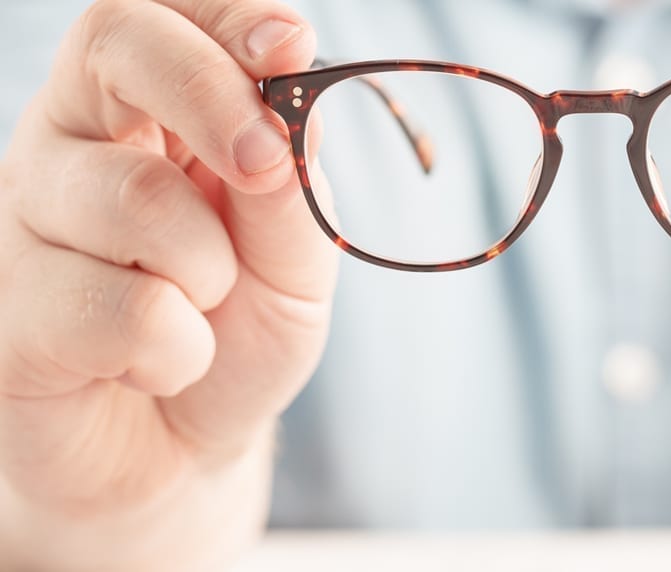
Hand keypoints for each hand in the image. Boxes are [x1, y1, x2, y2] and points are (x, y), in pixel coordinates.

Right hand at [0, 0, 333, 567]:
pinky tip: (157, 365)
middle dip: (213, 96)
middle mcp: (68, 146)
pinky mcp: (5, 314)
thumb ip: (292, 191)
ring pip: (135, 196)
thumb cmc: (238, 331)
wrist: (186, 447)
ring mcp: (24, 223)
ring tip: (201, 310)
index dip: (221, 16)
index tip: (288, 44)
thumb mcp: (295, 260)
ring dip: (211, 269)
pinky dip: (178, 349)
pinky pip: (120, 310)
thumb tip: (288, 111)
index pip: (157, 17)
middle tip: (265, 166)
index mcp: (141, 113)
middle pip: (112, 47)